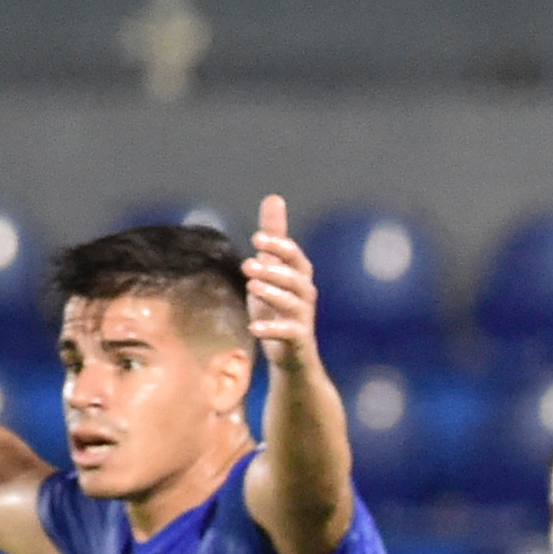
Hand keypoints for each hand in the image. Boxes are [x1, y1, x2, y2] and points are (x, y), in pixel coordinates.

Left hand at [244, 194, 322, 375]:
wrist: (291, 356)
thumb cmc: (278, 307)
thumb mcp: (272, 269)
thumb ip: (274, 237)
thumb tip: (274, 198)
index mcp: (299, 276)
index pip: (295, 257)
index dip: (280, 247)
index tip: (257, 239)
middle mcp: (305, 295)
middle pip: (296, 279)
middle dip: (273, 270)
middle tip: (246, 265)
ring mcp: (303, 318)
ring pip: (293, 303)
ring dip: (272, 294)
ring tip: (250, 287)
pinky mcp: (298, 340)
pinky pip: (288, 332)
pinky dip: (271, 329)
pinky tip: (253, 328)